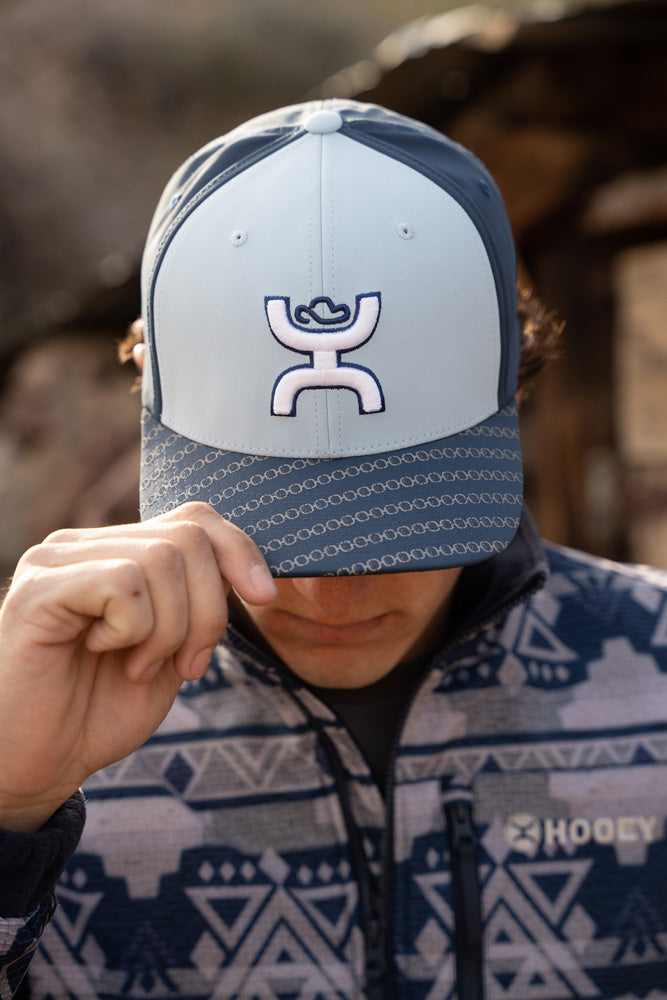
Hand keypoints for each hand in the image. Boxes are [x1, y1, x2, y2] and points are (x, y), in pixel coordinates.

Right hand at [0, 502, 275, 831]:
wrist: (38, 764)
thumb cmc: (100, 710)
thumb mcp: (173, 650)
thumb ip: (201, 603)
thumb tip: (249, 571)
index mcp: (117, 552)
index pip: (196, 517)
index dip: (240, 551)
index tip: (263, 597)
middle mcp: (84, 544)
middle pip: (189, 538)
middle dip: (208, 610)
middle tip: (186, 664)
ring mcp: (57, 561)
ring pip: (162, 560)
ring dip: (170, 630)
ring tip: (138, 666)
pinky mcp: (38, 590)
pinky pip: (123, 585)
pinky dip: (134, 630)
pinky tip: (105, 653)